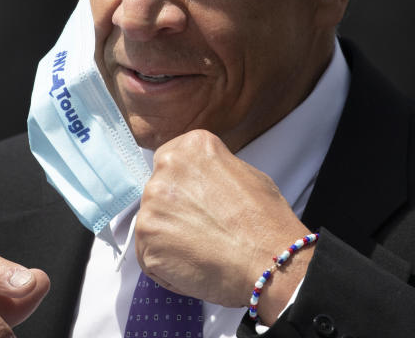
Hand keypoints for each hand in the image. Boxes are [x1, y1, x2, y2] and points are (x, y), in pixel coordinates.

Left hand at [134, 129, 311, 322]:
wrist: (269, 258)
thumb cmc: (265, 219)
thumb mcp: (244, 172)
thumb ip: (212, 170)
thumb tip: (202, 181)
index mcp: (191, 147)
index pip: (169, 162)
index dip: (183, 186)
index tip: (196, 202)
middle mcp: (166, 169)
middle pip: (158, 193)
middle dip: (174, 212)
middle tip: (203, 231)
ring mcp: (151, 205)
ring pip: (152, 225)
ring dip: (169, 240)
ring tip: (202, 252)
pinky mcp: (145, 240)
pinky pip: (148, 255)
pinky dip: (166, 266)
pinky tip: (194, 267)